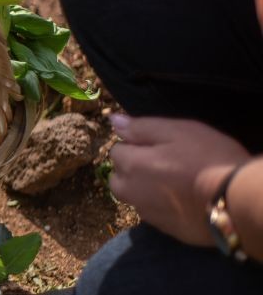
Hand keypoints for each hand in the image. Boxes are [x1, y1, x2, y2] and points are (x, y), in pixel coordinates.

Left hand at [109, 114, 251, 245]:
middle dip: (130, 170)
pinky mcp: (166, 229)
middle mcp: (132, 192)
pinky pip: (153, 214)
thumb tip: (113, 120)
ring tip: (171, 182)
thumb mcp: (177, 131)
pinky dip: (159, 206)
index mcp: (132, 165)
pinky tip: (180, 200)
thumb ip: (142, 127)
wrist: (236, 200)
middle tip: (160, 164)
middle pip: (118, 178)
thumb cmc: (209, 158)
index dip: (134, 145)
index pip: (116, 151)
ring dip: (142, 189)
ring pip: (133, 198)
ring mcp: (148, 214)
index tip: (156, 145)